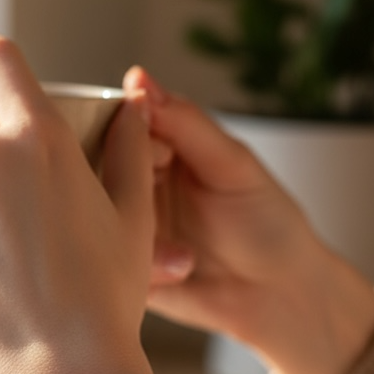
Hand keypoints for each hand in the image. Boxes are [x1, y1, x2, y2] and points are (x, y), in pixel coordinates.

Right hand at [125, 67, 373, 373]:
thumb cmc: (267, 223)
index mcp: (156, 149)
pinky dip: (142, 266)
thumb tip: (137, 78)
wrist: (282, 295)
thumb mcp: (232, 165)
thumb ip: (186, 123)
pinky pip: (108, 265)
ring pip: (95, 221)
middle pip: (92, 172)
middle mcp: (132, 187)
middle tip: (154, 204)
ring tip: (185, 250)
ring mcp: (124, 230)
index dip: (122, 137)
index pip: (113, 126)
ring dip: (133, 233)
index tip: (156, 156)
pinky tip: (183, 269)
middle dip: (116, 189)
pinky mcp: (124, 272)